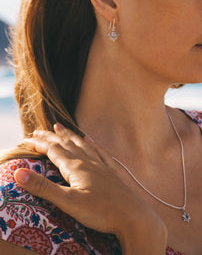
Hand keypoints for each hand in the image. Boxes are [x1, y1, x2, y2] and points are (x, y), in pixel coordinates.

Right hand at [14, 124, 166, 253]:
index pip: (53, 151)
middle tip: (39, 130)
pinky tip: (90, 140)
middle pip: (65, 144)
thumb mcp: (68, 202)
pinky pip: (100, 152)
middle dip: (50, 137)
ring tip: (60, 127)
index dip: (39, 144)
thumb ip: (43, 187)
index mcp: (76, 167)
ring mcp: (101, 165)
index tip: (26, 140)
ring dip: (69, 136)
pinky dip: (91, 144)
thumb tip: (19, 173)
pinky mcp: (111, 172)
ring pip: (81, 145)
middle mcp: (88, 162)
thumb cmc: (101, 211)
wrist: (133, 216)